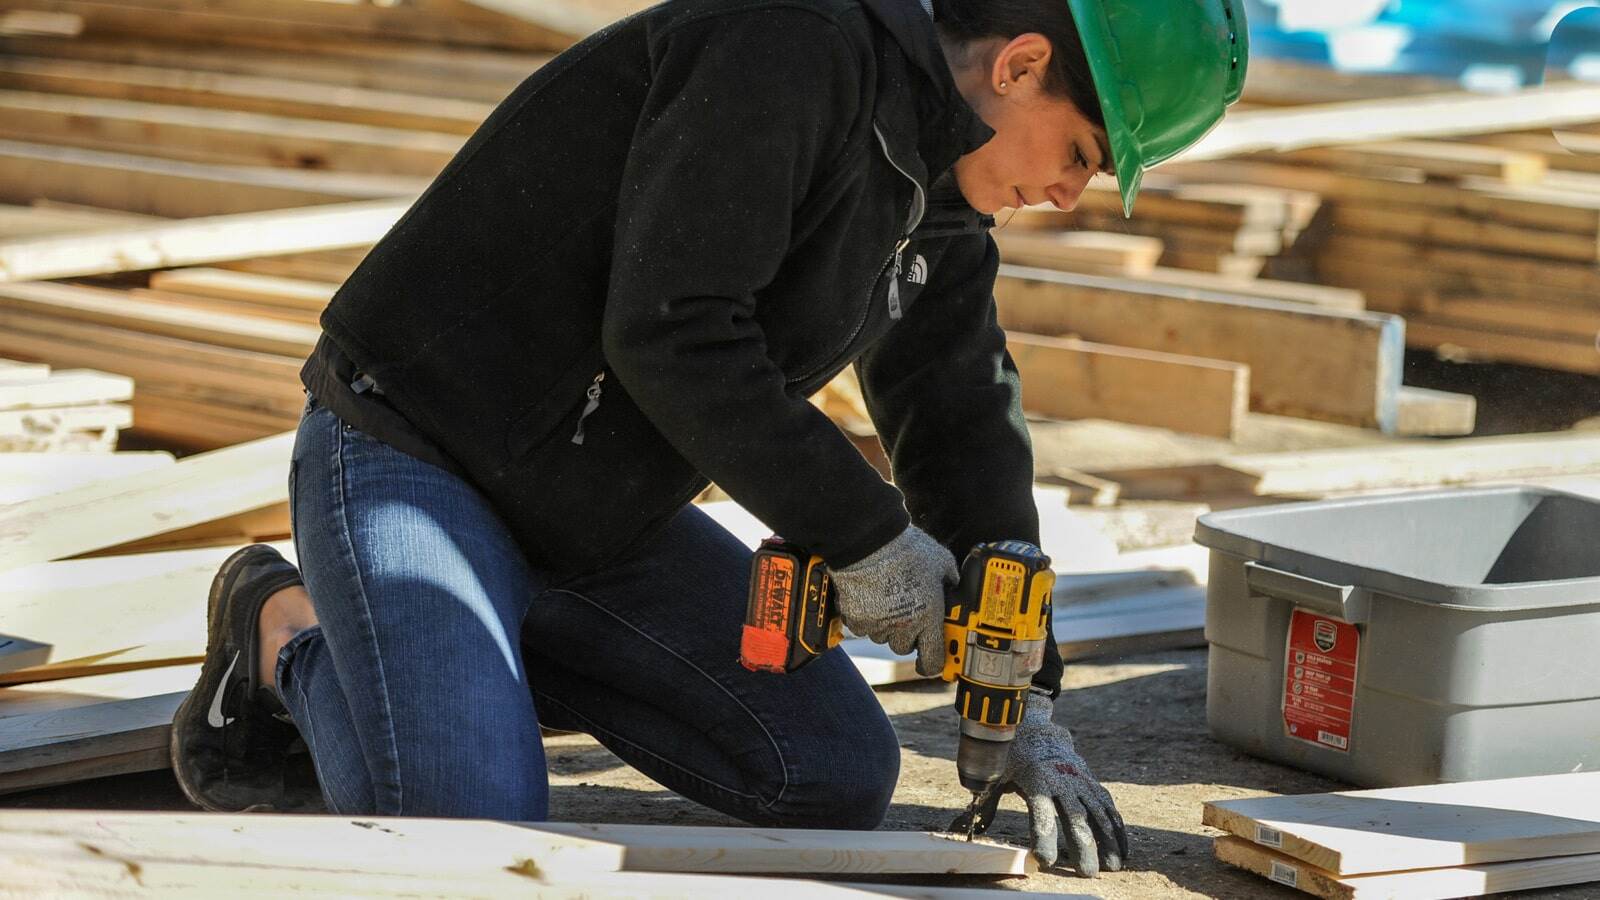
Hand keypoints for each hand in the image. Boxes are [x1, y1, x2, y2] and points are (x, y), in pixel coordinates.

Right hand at [828, 525, 956, 675]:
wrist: (871, 541)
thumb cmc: (908, 550)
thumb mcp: (942, 562)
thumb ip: (950, 581)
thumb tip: (954, 586)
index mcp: (928, 618)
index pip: (932, 660)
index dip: (931, 663)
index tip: (929, 661)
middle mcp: (903, 626)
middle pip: (904, 648)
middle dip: (907, 634)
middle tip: (907, 612)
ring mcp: (877, 625)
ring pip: (882, 636)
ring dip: (886, 625)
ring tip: (887, 597)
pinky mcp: (855, 618)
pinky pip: (862, 626)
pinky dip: (866, 616)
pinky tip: (871, 595)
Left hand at [950, 692, 1128, 875]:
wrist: (1035, 725)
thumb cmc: (1010, 755)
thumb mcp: (994, 773)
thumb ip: (982, 802)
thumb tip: (959, 827)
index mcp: (1035, 778)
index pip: (1040, 811)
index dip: (1043, 836)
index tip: (1044, 860)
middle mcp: (1061, 778)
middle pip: (1075, 815)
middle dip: (1082, 845)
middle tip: (1086, 873)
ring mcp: (1080, 778)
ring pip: (1097, 811)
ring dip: (1107, 839)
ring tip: (1113, 866)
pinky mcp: (1090, 780)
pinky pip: (1107, 805)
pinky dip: (1117, 827)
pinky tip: (1121, 849)